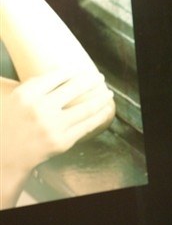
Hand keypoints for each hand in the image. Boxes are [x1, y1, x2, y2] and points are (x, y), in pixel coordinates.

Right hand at [1, 69, 114, 207]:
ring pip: (85, 108)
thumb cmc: (11, 125)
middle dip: (91, 80)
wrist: (7, 156)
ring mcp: (52, 126)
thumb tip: (59, 68)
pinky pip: (86, 126)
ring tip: (108, 92)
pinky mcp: (62, 142)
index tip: (82, 68)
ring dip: (100, 98)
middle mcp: (40, 109)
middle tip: (99, 77)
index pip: (56, 76)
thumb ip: (35, 85)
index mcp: (26, 94)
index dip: (73, 71)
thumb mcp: (15, 99)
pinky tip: (105, 111)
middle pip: (74, 88)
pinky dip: (98, 117)